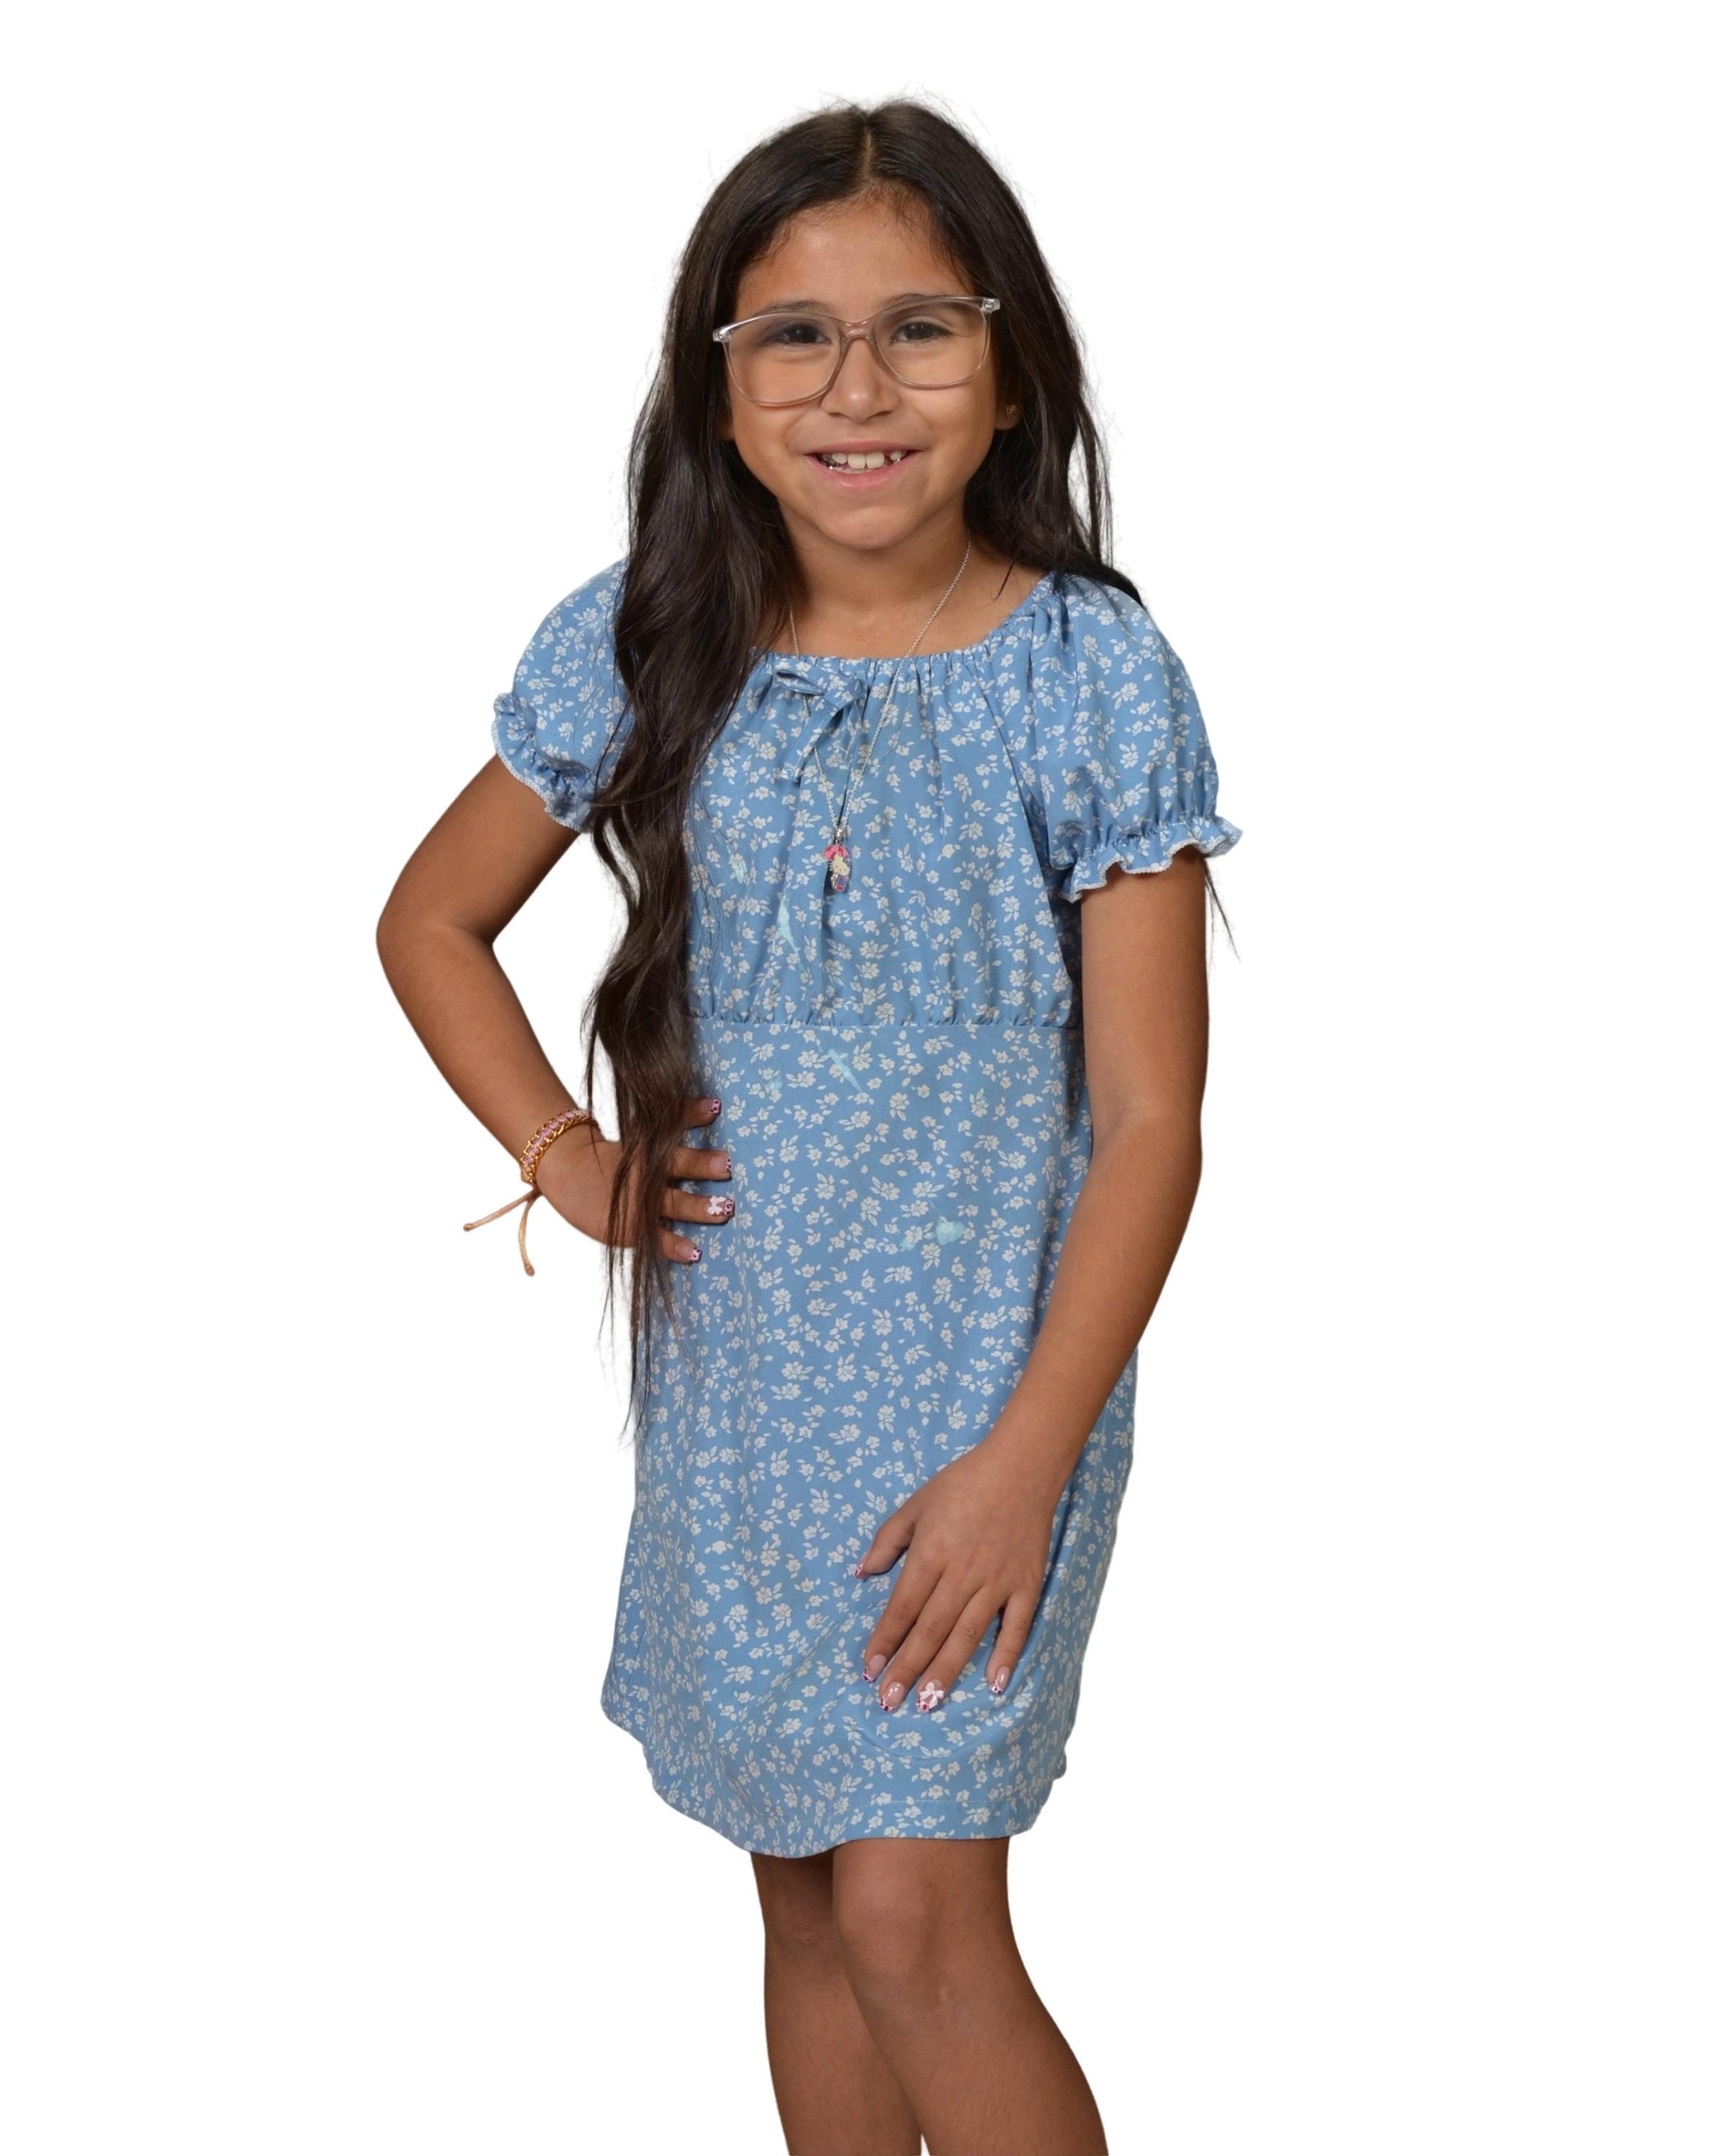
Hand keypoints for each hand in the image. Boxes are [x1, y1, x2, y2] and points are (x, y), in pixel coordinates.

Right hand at [534, 1094, 732, 1263]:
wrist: (562, 1167)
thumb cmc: (610, 1151)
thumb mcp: (640, 1133)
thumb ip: (678, 1118)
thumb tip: (715, 1104)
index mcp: (648, 1153)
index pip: (679, 1150)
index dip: (701, 1151)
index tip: (726, 1151)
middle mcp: (645, 1179)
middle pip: (678, 1173)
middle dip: (703, 1173)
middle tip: (729, 1172)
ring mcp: (636, 1205)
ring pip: (672, 1207)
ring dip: (698, 1209)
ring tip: (723, 1211)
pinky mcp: (627, 1230)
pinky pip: (654, 1240)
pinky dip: (673, 1247)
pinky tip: (695, 1254)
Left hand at [856, 1436, 1058, 1713]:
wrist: (1022, 1467)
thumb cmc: (963, 1483)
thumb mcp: (916, 1503)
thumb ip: (888, 1540)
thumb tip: (862, 1573)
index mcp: (931, 1554)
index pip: (903, 1607)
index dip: (884, 1640)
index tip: (869, 1670)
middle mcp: (962, 1574)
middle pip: (930, 1630)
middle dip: (907, 1668)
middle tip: (889, 1703)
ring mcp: (997, 1583)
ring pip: (967, 1636)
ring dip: (945, 1671)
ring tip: (927, 1703)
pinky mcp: (1026, 1586)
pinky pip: (1016, 1627)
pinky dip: (1006, 1657)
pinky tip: (993, 1685)